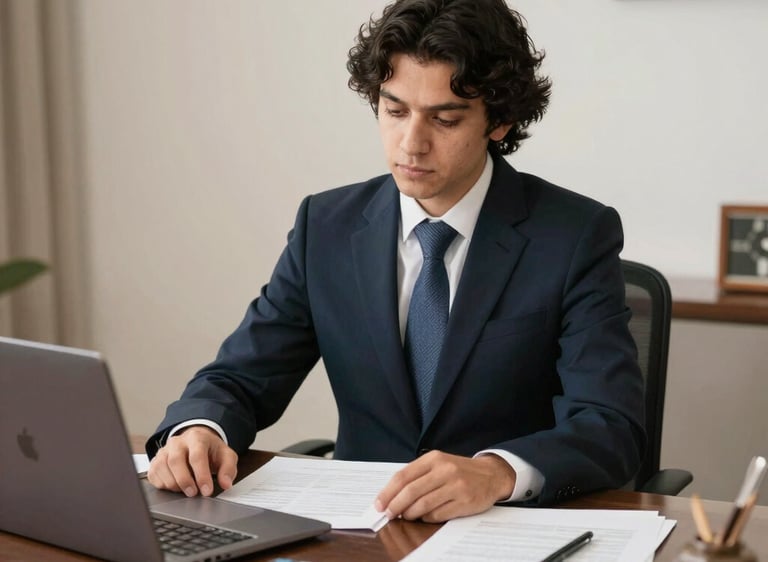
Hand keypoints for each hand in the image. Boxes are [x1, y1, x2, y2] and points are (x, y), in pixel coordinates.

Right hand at [147, 425, 237, 496]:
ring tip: (185, 490)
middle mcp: (177, 442)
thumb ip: (228, 469)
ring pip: (162, 467)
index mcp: (197, 438)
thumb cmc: (210, 450)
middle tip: (193, 494)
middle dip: (185, 481)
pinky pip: (153, 474)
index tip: (207, 491)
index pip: (197, 456)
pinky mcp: (155, 460)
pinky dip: (162, 484)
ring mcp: (164, 450)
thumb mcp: (226, 456)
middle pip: (176, 461)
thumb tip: (226, 484)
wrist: (197, 442)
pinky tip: (174, 487)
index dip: (201, 475)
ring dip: (173, 484)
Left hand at [374, 451, 515, 522]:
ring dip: (410, 514)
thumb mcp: (438, 464)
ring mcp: (456, 486)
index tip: (379, 504)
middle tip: (388, 515)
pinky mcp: (465, 501)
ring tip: (407, 516)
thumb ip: (417, 476)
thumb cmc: (459, 471)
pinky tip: (425, 516)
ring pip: (423, 505)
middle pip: (410, 491)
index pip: (403, 476)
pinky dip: (427, 518)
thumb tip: (391, 496)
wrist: (491, 475)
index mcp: (434, 458)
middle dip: (395, 506)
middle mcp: (445, 470)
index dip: (388, 492)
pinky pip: (438, 514)